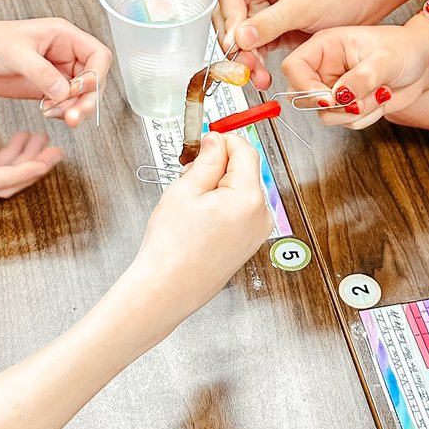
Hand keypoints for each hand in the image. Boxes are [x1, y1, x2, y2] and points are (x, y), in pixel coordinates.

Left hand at [0, 17, 111, 126]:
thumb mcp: (15, 54)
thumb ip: (41, 72)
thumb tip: (64, 92)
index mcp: (63, 36)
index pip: (98, 55)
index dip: (96, 75)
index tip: (81, 89)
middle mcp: (65, 54)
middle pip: (94, 79)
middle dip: (87, 99)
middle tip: (73, 115)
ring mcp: (57, 73)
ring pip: (82, 95)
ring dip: (75, 108)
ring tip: (58, 116)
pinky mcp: (47, 89)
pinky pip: (66, 103)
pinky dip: (62, 112)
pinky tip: (48, 113)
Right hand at [134, 133, 272, 318]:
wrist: (168, 289)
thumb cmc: (173, 247)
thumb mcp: (186, 190)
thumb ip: (207, 160)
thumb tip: (216, 141)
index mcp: (249, 198)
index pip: (245, 150)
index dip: (223, 140)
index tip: (203, 140)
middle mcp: (261, 215)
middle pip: (244, 171)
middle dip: (217, 166)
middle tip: (187, 174)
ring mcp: (256, 232)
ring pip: (240, 191)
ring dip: (217, 186)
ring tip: (189, 202)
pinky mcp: (248, 243)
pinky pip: (239, 211)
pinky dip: (221, 205)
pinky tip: (198, 217)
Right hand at [213, 0, 375, 87]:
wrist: (364, 3)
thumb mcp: (306, 5)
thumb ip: (271, 21)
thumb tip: (241, 37)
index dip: (231, 20)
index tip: (235, 43)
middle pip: (230, 17)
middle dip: (236, 44)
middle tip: (244, 66)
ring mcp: (262, 8)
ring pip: (239, 37)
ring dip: (245, 58)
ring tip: (256, 76)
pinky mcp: (269, 28)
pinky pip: (254, 48)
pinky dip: (256, 63)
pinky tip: (262, 75)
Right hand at [281, 16, 428, 129]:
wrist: (425, 62)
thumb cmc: (406, 48)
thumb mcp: (384, 60)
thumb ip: (360, 78)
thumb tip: (339, 97)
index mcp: (326, 45)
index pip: (293, 66)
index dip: (304, 86)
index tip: (329, 97)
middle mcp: (325, 67)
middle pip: (302, 96)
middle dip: (332, 105)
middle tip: (358, 99)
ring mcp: (335, 87)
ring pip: (326, 115)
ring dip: (356, 112)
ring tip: (380, 92)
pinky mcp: (348, 105)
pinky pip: (345, 122)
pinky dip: (366, 117)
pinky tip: (381, 99)